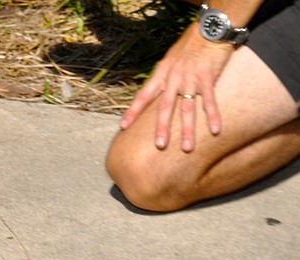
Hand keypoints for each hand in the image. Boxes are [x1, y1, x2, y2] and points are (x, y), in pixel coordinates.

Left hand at [119, 23, 234, 151]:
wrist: (207, 32)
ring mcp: (190, 80)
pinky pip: (209, 101)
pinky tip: (215, 131)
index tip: (123, 126)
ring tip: (187, 148)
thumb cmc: (186, 49)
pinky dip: (213, 116)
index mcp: (161, 75)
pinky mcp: (207, 79)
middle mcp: (173, 79)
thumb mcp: (167, 62)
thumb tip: (151, 97)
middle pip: (165, 107)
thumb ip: (160, 80)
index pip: (143, 96)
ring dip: (187, 129)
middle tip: (160, 146)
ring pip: (188, 109)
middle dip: (162, 128)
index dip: (133, 111)